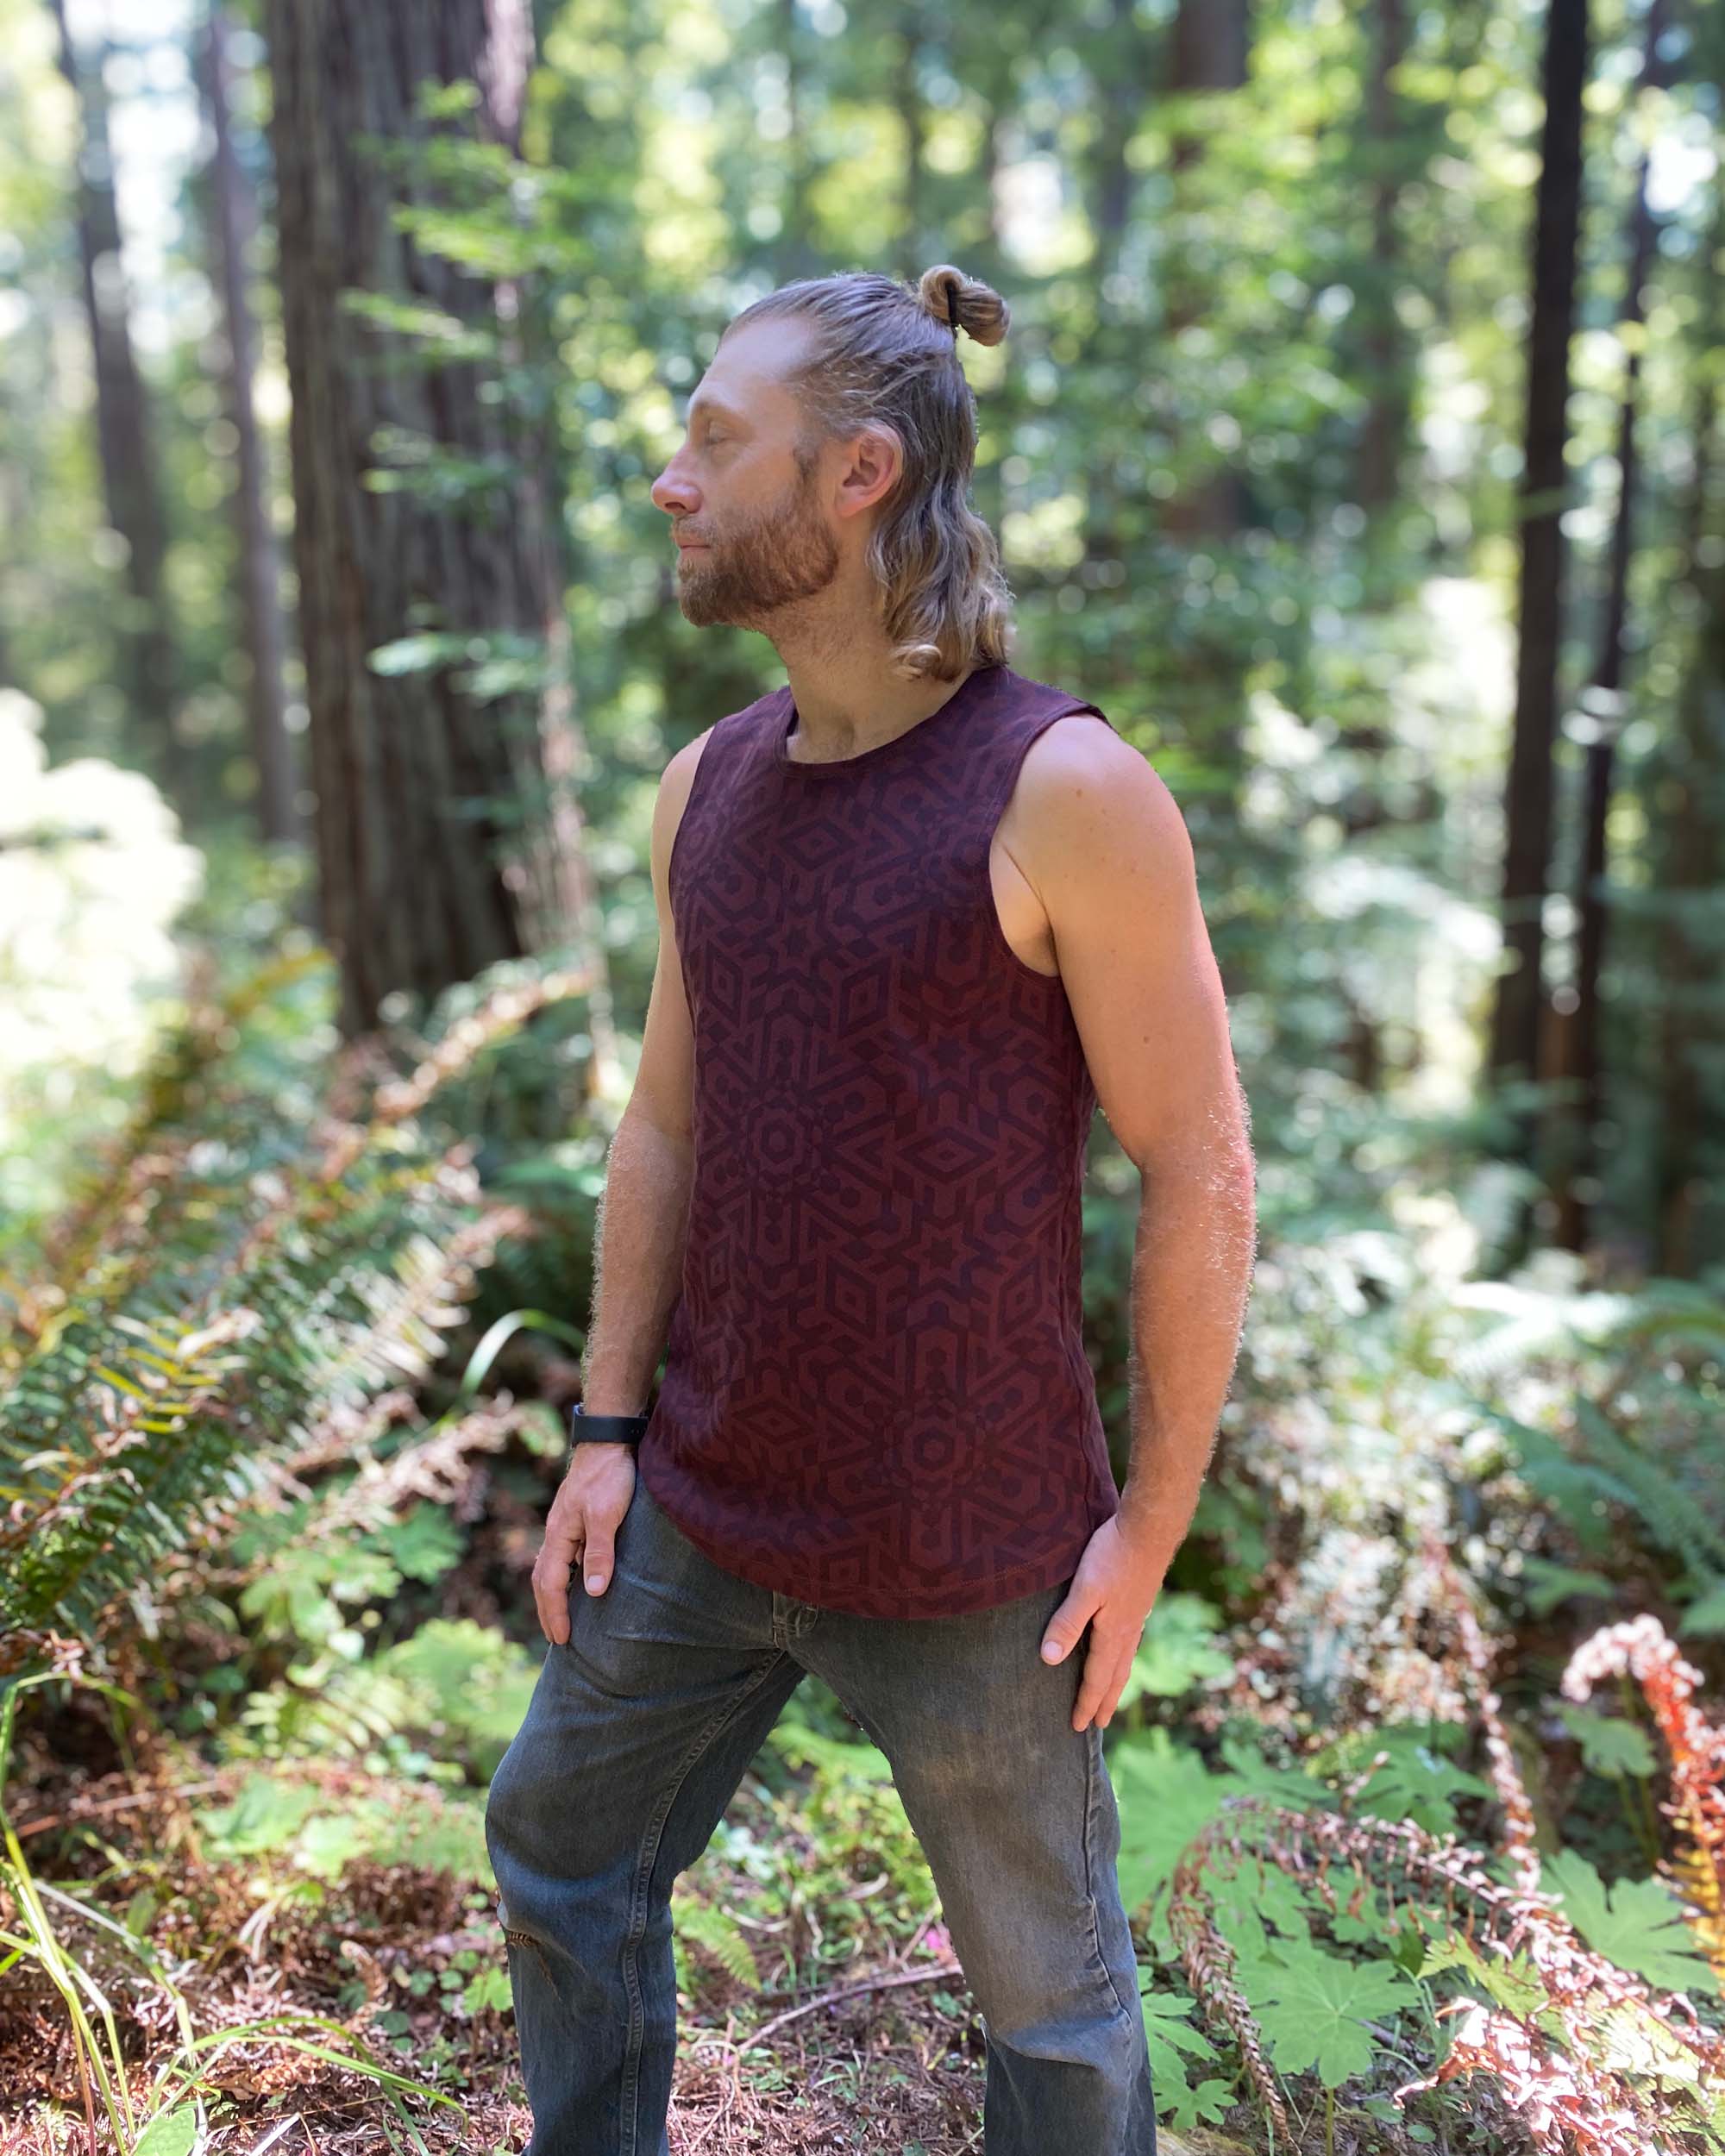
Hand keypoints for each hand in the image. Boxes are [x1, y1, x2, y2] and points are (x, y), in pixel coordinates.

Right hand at [532, 1442, 636, 1645]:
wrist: (609, 1441)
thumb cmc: (609, 1477)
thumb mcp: (607, 1515)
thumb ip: (599, 1553)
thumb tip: (592, 1593)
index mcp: (559, 1535)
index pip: (550, 1584)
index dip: (557, 1613)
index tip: (564, 1639)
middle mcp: (557, 1533)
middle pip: (543, 1580)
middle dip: (548, 1610)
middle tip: (557, 1639)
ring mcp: (565, 1526)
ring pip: (550, 1569)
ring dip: (554, 1596)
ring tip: (562, 1618)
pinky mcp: (577, 1520)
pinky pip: (564, 1558)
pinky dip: (565, 1578)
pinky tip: (577, 1584)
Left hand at [1038, 1512, 1166, 1731]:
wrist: (1149, 1529)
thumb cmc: (1113, 1556)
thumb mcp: (1084, 1589)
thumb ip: (1067, 1622)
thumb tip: (1049, 1660)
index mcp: (1113, 1634)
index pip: (1096, 1678)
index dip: (1085, 1703)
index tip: (1077, 1726)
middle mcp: (1128, 1631)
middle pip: (1115, 1676)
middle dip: (1105, 1701)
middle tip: (1099, 1724)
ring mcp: (1137, 1617)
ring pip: (1125, 1659)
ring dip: (1116, 1682)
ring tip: (1111, 1695)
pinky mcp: (1140, 1601)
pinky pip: (1130, 1642)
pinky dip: (1123, 1657)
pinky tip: (1121, 1649)